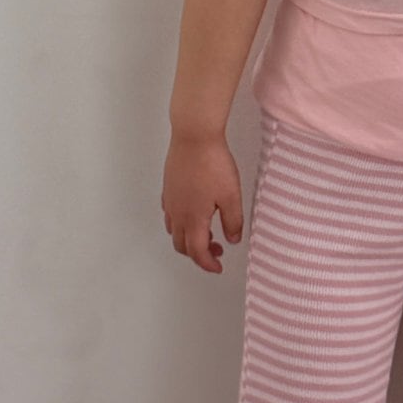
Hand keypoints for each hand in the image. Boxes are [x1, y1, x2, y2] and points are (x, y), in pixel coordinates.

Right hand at [161, 130, 243, 273]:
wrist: (194, 136)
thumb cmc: (213, 163)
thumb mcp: (231, 195)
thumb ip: (233, 221)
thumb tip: (233, 239)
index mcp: (193, 219)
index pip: (197, 252)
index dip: (208, 264)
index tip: (218, 267)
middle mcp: (177, 213)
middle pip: (183, 245)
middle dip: (199, 253)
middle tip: (217, 249)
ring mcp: (170, 200)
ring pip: (175, 230)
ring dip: (189, 238)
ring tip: (208, 231)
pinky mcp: (169, 187)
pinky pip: (170, 213)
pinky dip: (181, 222)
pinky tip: (193, 211)